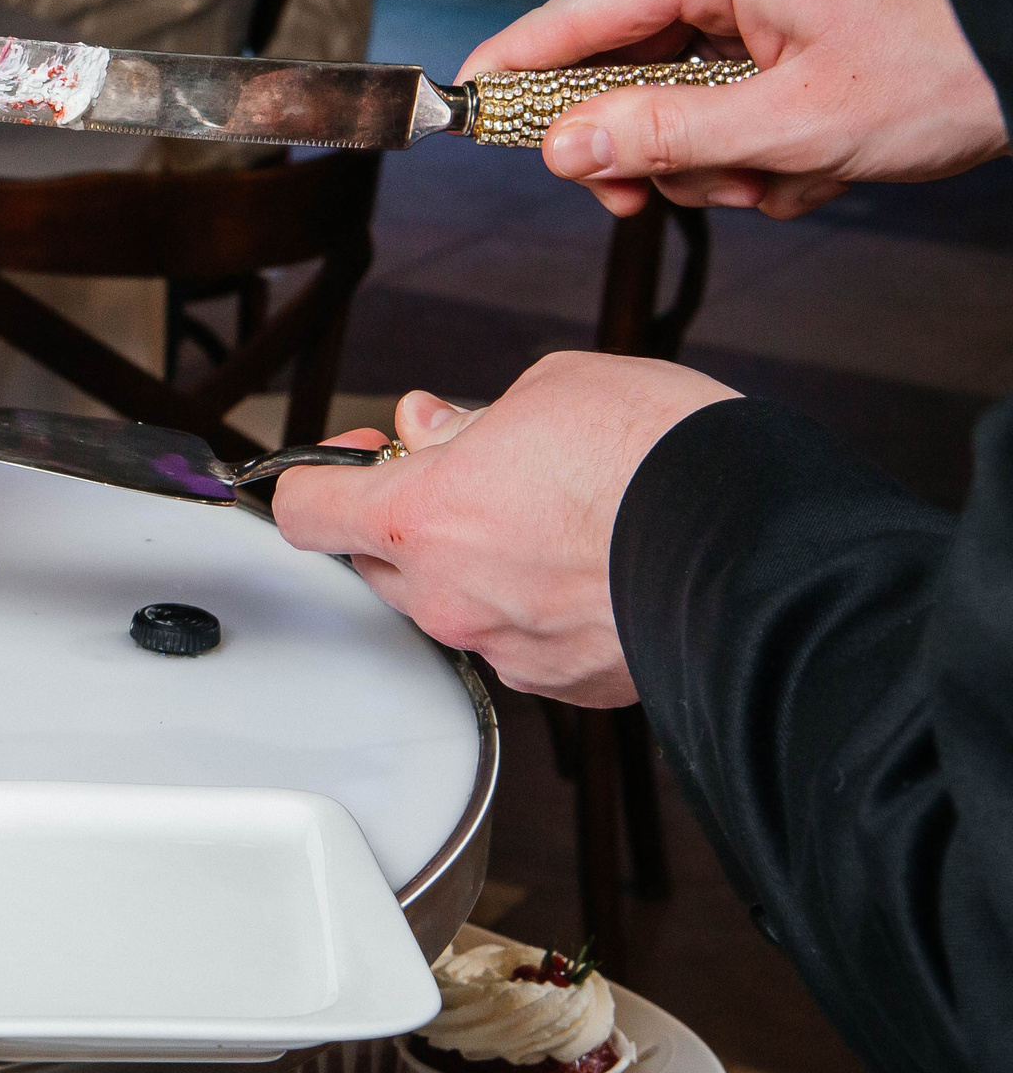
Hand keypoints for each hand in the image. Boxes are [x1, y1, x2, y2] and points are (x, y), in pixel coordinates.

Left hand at [272, 353, 738, 706]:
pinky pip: (523, 641)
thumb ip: (468, 420)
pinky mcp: (566, 683)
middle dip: (411, 520)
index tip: (341, 464)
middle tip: (473, 477)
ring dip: (480, 567)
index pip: (310, 511)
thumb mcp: (551, 390)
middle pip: (381, 562)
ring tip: (557, 520)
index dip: (317, 481)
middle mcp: (449, 594)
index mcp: (422, 515)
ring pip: (457, 604)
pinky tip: (593, 570)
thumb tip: (429, 425)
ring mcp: (506, 648)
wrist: (761, 546)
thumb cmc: (661, 458)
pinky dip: (540, 609)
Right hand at [464, 0, 1008, 218]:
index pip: (580, 14)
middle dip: (648, 145)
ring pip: (676, 93)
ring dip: (712, 157)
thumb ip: (662, 136)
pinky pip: (726, 93)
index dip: (514, 65)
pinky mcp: (790, 17)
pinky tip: (804, 166)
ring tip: (778, 181)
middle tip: (656, 199)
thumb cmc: (945, 69)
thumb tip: (561, 147)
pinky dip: (753, 145)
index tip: (461, 104)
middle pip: (623, 65)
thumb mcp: (791, 126)